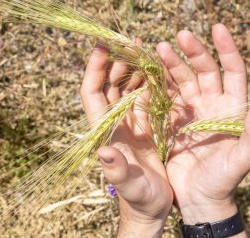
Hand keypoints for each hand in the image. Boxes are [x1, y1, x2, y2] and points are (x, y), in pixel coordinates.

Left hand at [80, 43, 172, 237]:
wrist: (152, 207)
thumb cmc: (139, 200)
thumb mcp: (130, 186)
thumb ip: (117, 171)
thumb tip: (102, 152)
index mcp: (107, 133)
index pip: (93, 95)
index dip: (94, 70)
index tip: (102, 47)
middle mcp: (116, 124)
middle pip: (110, 85)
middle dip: (117, 62)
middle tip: (128, 42)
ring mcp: (131, 124)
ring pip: (128, 88)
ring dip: (132, 68)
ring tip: (142, 49)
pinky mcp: (147, 127)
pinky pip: (146, 98)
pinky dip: (150, 82)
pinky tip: (157, 69)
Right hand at [157, 24, 249, 226]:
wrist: (199, 198)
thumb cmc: (224, 181)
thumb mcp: (242, 160)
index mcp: (231, 109)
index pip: (233, 72)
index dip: (227, 50)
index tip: (217, 29)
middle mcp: (212, 105)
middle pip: (205, 71)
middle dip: (194, 52)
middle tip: (180, 36)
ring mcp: (191, 111)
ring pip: (183, 80)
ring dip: (173, 64)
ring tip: (160, 49)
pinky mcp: (172, 121)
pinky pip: (166, 96)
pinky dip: (159, 83)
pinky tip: (149, 71)